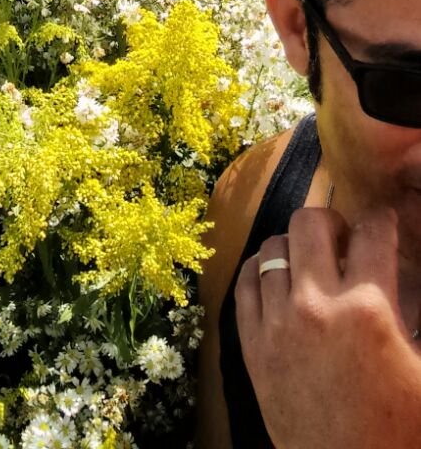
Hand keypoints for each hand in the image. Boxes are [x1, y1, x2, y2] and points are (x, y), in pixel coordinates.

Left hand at [236, 206, 420, 448]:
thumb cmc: (398, 428)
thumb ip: (412, 311)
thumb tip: (407, 280)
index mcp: (369, 309)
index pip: (372, 233)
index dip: (381, 221)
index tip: (381, 224)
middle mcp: (317, 306)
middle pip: (310, 223)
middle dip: (331, 221)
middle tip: (343, 241)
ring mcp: (277, 324)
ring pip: (273, 247)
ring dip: (295, 247)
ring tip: (311, 263)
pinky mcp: (251, 346)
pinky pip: (244, 283)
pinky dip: (260, 270)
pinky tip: (276, 278)